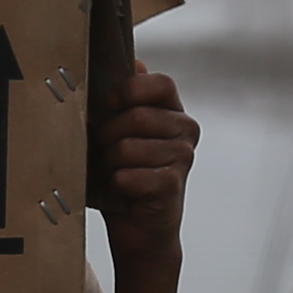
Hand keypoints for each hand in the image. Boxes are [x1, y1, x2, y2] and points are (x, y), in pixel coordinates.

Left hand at [94, 62, 195, 256]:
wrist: (139, 230)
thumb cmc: (124, 176)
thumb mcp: (118, 133)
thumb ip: (125, 100)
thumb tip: (136, 62)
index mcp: (173, 111)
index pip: (160, 83)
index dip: (130, 91)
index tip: (110, 106)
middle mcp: (185, 130)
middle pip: (136, 116)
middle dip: (108, 137)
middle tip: (106, 154)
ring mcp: (184, 157)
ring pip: (127, 148)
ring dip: (110, 165)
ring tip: (115, 174)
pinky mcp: (173, 184)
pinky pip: (129, 175)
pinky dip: (116, 185)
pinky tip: (125, 192)